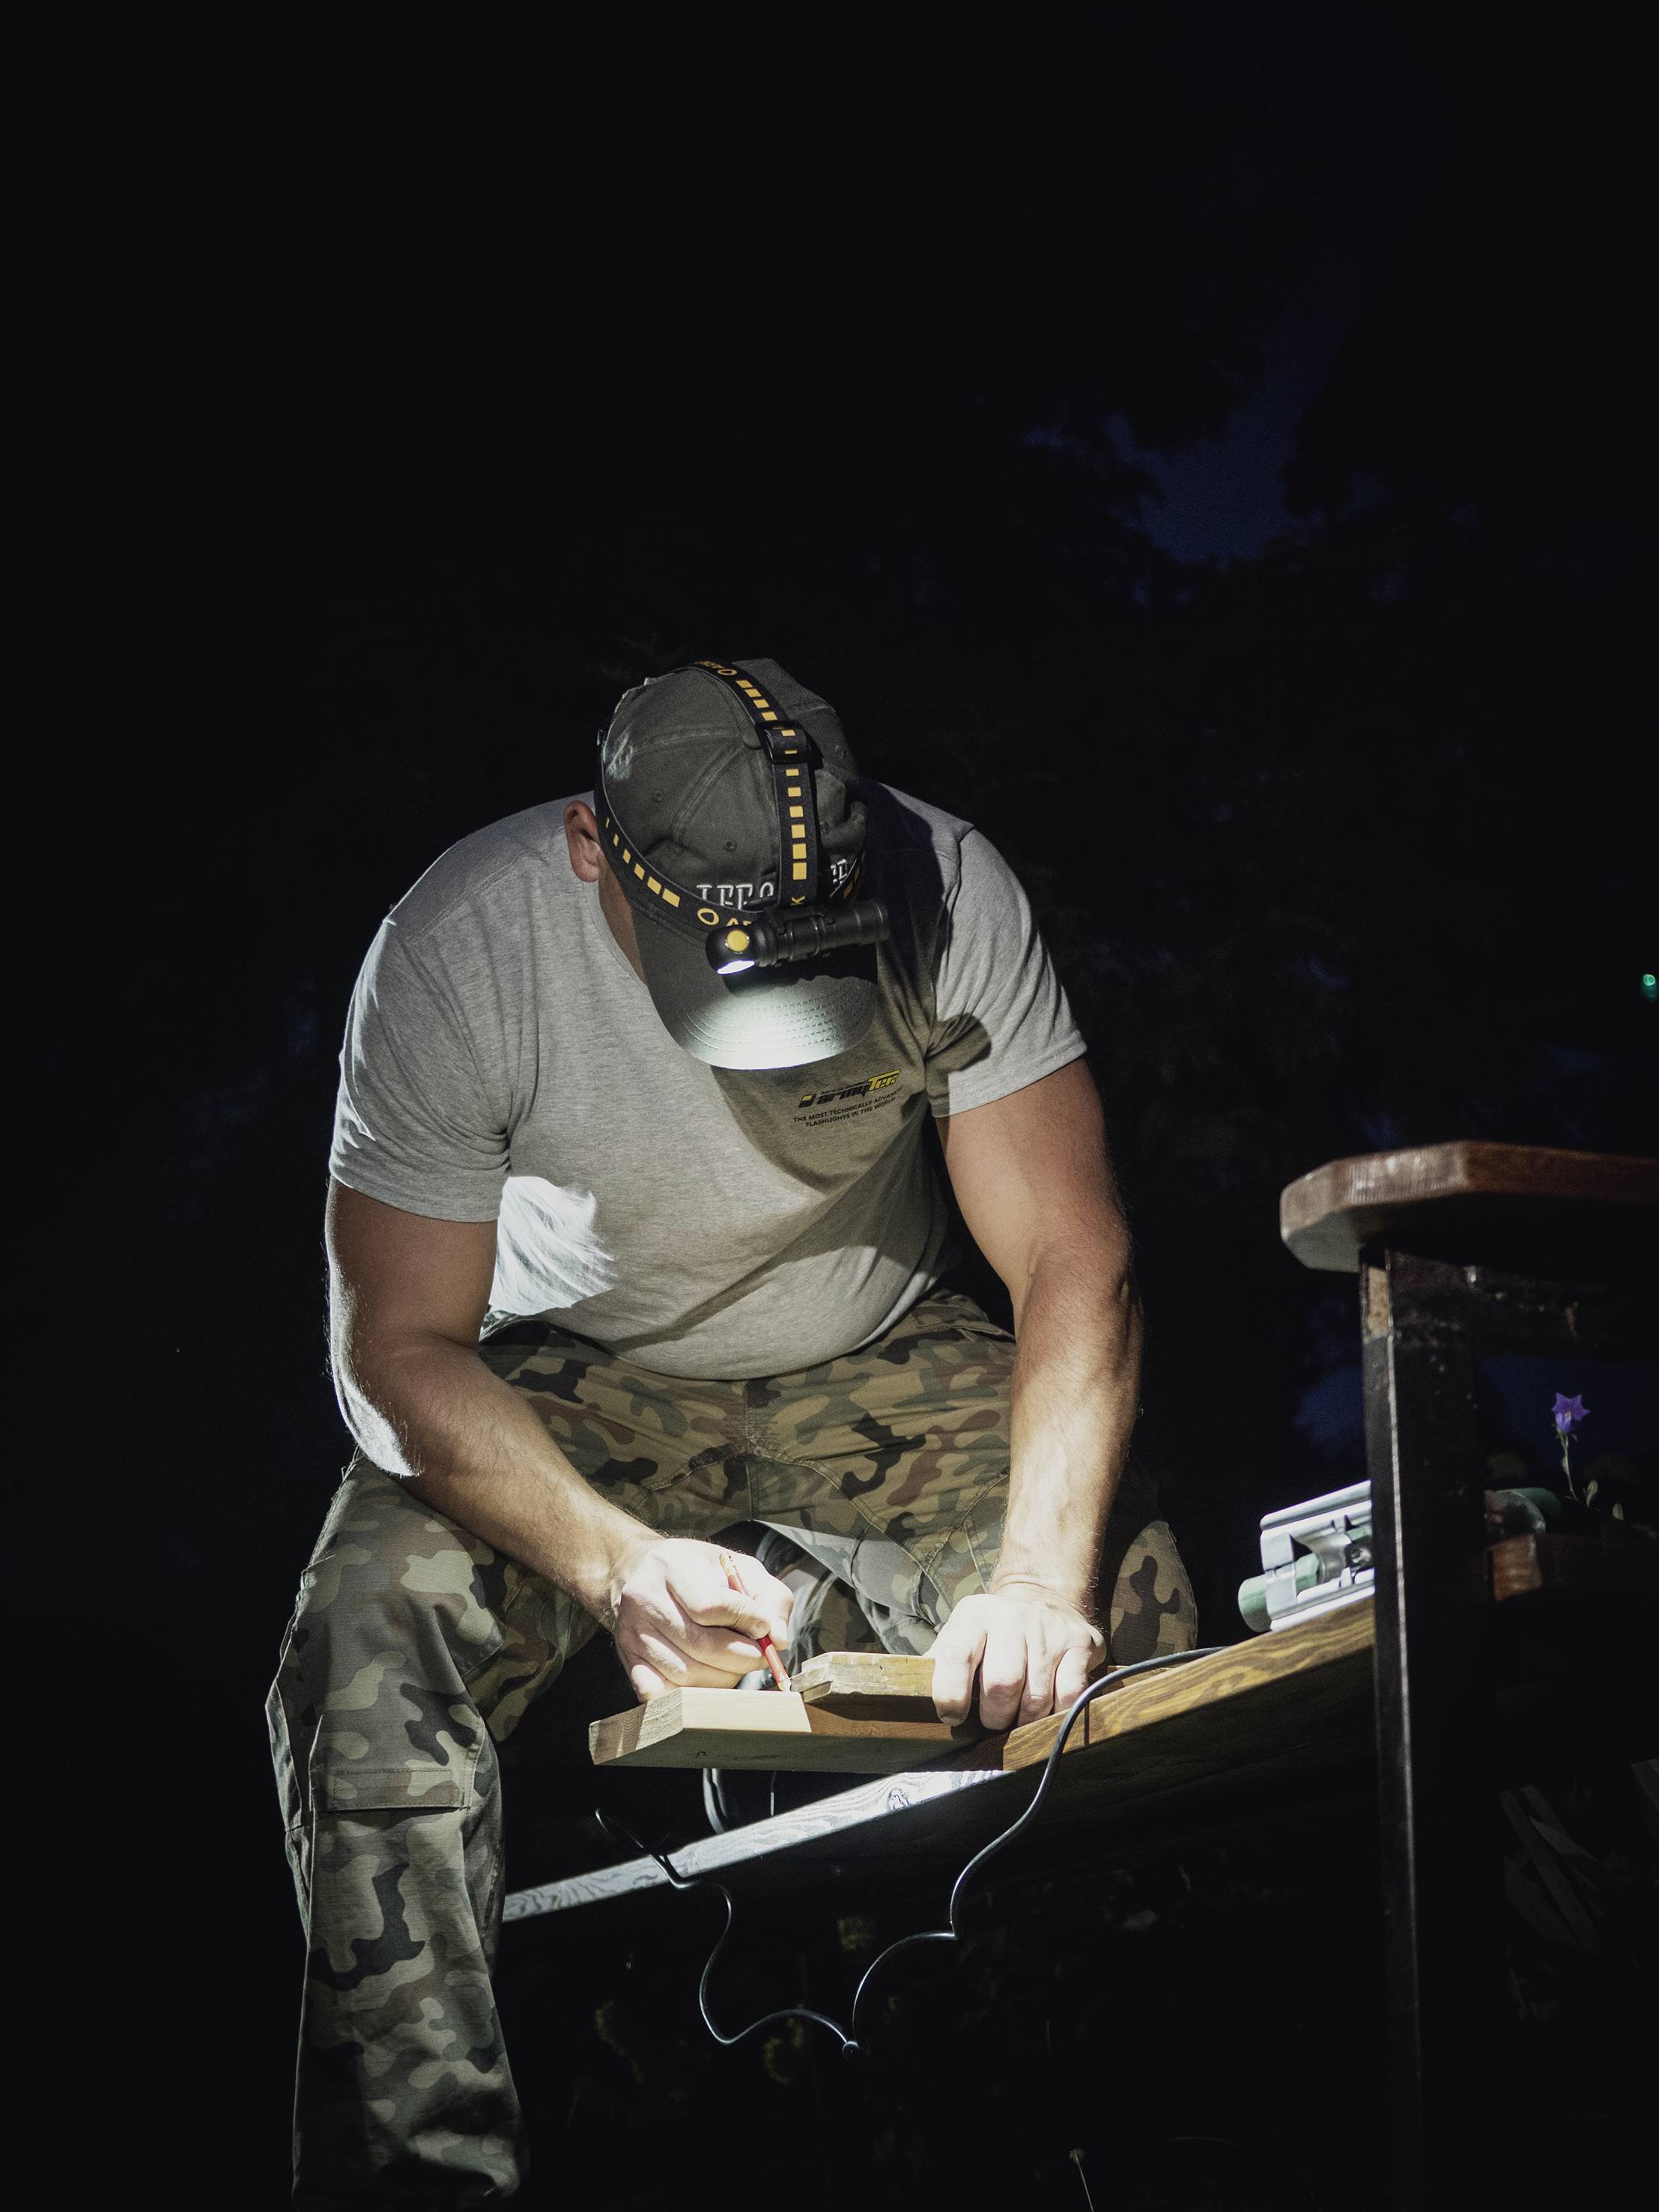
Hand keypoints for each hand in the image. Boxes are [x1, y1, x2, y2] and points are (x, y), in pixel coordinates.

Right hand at [607, 1536, 793, 1702]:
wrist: (642, 1572)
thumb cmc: (700, 1571)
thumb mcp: (739, 1567)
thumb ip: (770, 1597)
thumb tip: (778, 1639)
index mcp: (672, 1565)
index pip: (709, 1605)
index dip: (745, 1620)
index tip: (763, 1627)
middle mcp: (644, 1598)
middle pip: (701, 1645)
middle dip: (741, 1657)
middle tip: (759, 1656)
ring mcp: (632, 1632)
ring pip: (686, 1674)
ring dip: (723, 1678)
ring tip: (736, 1665)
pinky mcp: (628, 1659)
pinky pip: (660, 1693)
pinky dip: (689, 1696)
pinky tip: (707, 1680)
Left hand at [930, 1580, 1103, 1731]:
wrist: (1043, 1597)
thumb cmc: (992, 1631)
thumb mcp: (961, 1634)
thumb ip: (938, 1662)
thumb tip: (908, 1694)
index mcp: (974, 1614)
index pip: (957, 1655)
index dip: (951, 1694)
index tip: (951, 1717)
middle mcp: (1012, 1616)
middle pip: (1001, 1684)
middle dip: (994, 1716)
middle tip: (993, 1720)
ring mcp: (1049, 1630)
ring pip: (1035, 1698)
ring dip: (1024, 1720)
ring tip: (1018, 1717)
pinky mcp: (1080, 1644)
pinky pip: (1069, 1696)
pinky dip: (1057, 1713)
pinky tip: (1047, 1709)